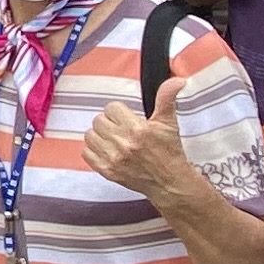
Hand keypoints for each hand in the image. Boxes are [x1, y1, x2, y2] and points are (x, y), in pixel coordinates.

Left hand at [82, 82, 196, 196]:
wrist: (169, 182)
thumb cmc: (169, 151)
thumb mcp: (169, 122)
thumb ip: (167, 98)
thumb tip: (177, 81)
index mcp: (137, 129)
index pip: (112, 108)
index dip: (119, 111)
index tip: (127, 118)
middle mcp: (123, 143)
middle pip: (99, 120)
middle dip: (110, 122)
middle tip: (121, 128)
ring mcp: (113, 159)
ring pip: (90, 135)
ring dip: (100, 135)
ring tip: (113, 139)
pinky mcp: (106, 171)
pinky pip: (86, 153)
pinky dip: (94, 150)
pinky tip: (107, 150)